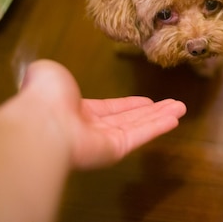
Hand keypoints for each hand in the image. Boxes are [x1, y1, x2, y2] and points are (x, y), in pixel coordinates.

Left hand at [20, 60, 185, 168]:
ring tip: (181, 108)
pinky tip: (174, 119)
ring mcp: (104, 141)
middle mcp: (91, 127)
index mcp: (76, 110)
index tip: (146, 101)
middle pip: (129, 119)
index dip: (129, 105)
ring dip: (161, 117)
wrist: (41, 123)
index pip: (109, 109)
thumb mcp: (48, 74)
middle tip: (172, 104)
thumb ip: (54, 74)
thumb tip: (49, 74)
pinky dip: (158, 127)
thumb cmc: (44, 97)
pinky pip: (139, 136)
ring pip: (138, 127)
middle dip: (152, 111)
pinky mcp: (114, 150)